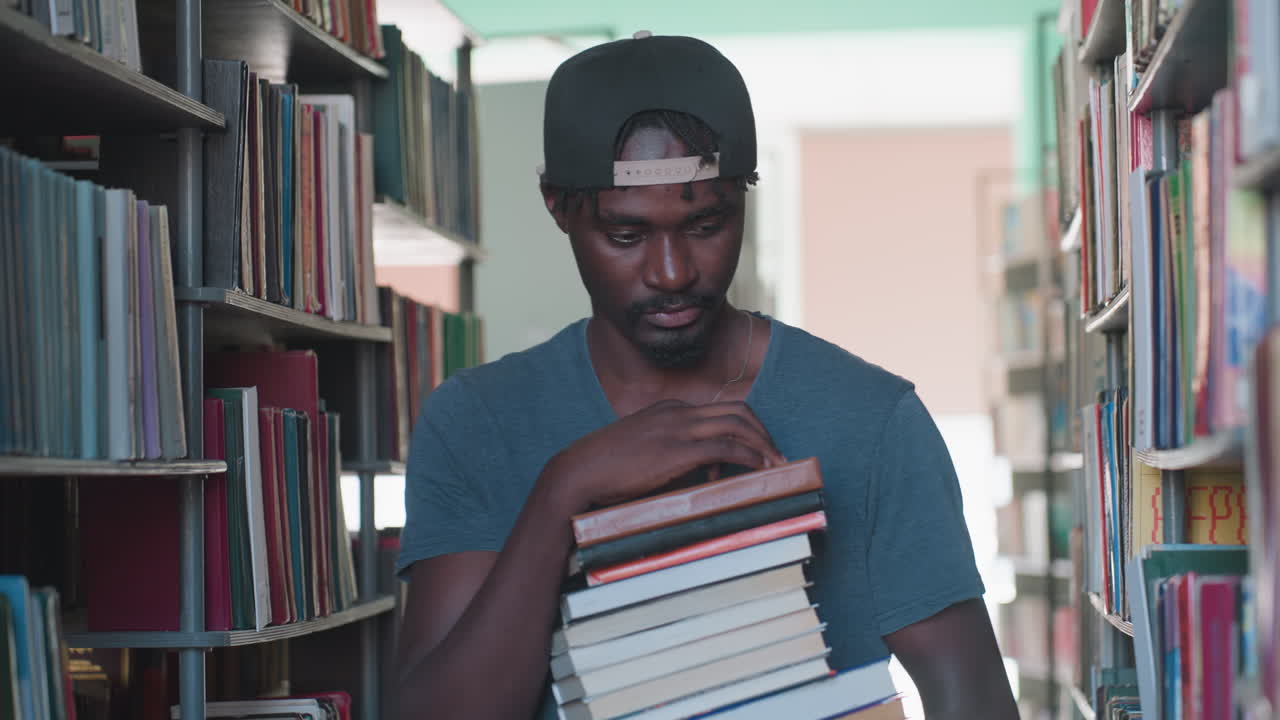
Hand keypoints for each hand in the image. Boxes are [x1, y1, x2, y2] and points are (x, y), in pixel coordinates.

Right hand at [541, 399, 785, 511]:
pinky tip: (759, 469)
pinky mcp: (677, 449)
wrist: (579, 471)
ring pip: (737, 424)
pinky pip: (725, 446)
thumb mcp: (641, 452)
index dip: (744, 430)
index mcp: (669, 409)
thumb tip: (694, 476)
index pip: (720, 409)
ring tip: (776, 465)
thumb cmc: (605, 469)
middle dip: (763, 433)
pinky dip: (748, 456)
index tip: (755, 453)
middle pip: (737, 410)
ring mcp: (678, 427)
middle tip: (777, 457)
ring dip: (762, 444)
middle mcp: (677, 411)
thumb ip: (667, 454)